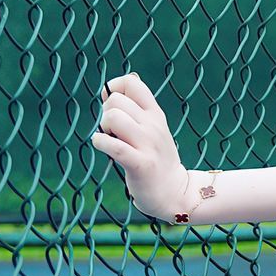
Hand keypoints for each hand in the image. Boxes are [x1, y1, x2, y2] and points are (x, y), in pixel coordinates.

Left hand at [88, 71, 190, 220]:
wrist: (174, 192)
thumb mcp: (153, 128)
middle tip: (112, 131)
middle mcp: (153, 125)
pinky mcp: (140, 164)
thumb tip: (115, 85)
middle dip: (105, 113)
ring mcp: (148, 144)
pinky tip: (103, 147)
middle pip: (115, 101)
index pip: (131, 83)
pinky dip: (100, 143)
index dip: (113, 88)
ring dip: (103, 128)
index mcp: (155, 114)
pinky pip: (113, 146)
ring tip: (110, 140)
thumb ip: (136, 108)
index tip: (111, 104)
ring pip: (113, 118)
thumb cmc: (156, 159)